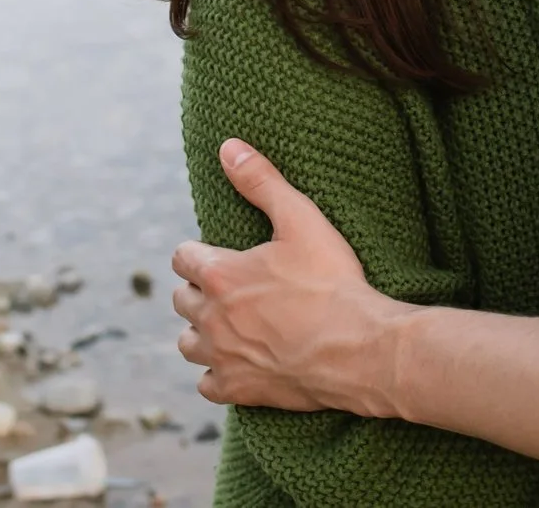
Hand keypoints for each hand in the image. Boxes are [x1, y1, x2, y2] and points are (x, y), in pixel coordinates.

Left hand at [173, 139, 406, 416]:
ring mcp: (222, 357)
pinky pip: (207, 384)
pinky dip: (216, 373)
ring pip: (187, 343)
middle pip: (182, 300)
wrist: (357, 348)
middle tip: (229, 286)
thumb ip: (261, 182)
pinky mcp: (238, 390)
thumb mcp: (301, 219)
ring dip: (200, 331)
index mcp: (220, 274)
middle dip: (199, 290)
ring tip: (226, 324)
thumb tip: (228, 148)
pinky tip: (237, 363)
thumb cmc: (331, 282)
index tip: (217, 253)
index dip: (199, 252)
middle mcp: (210, 317)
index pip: (183, 257)